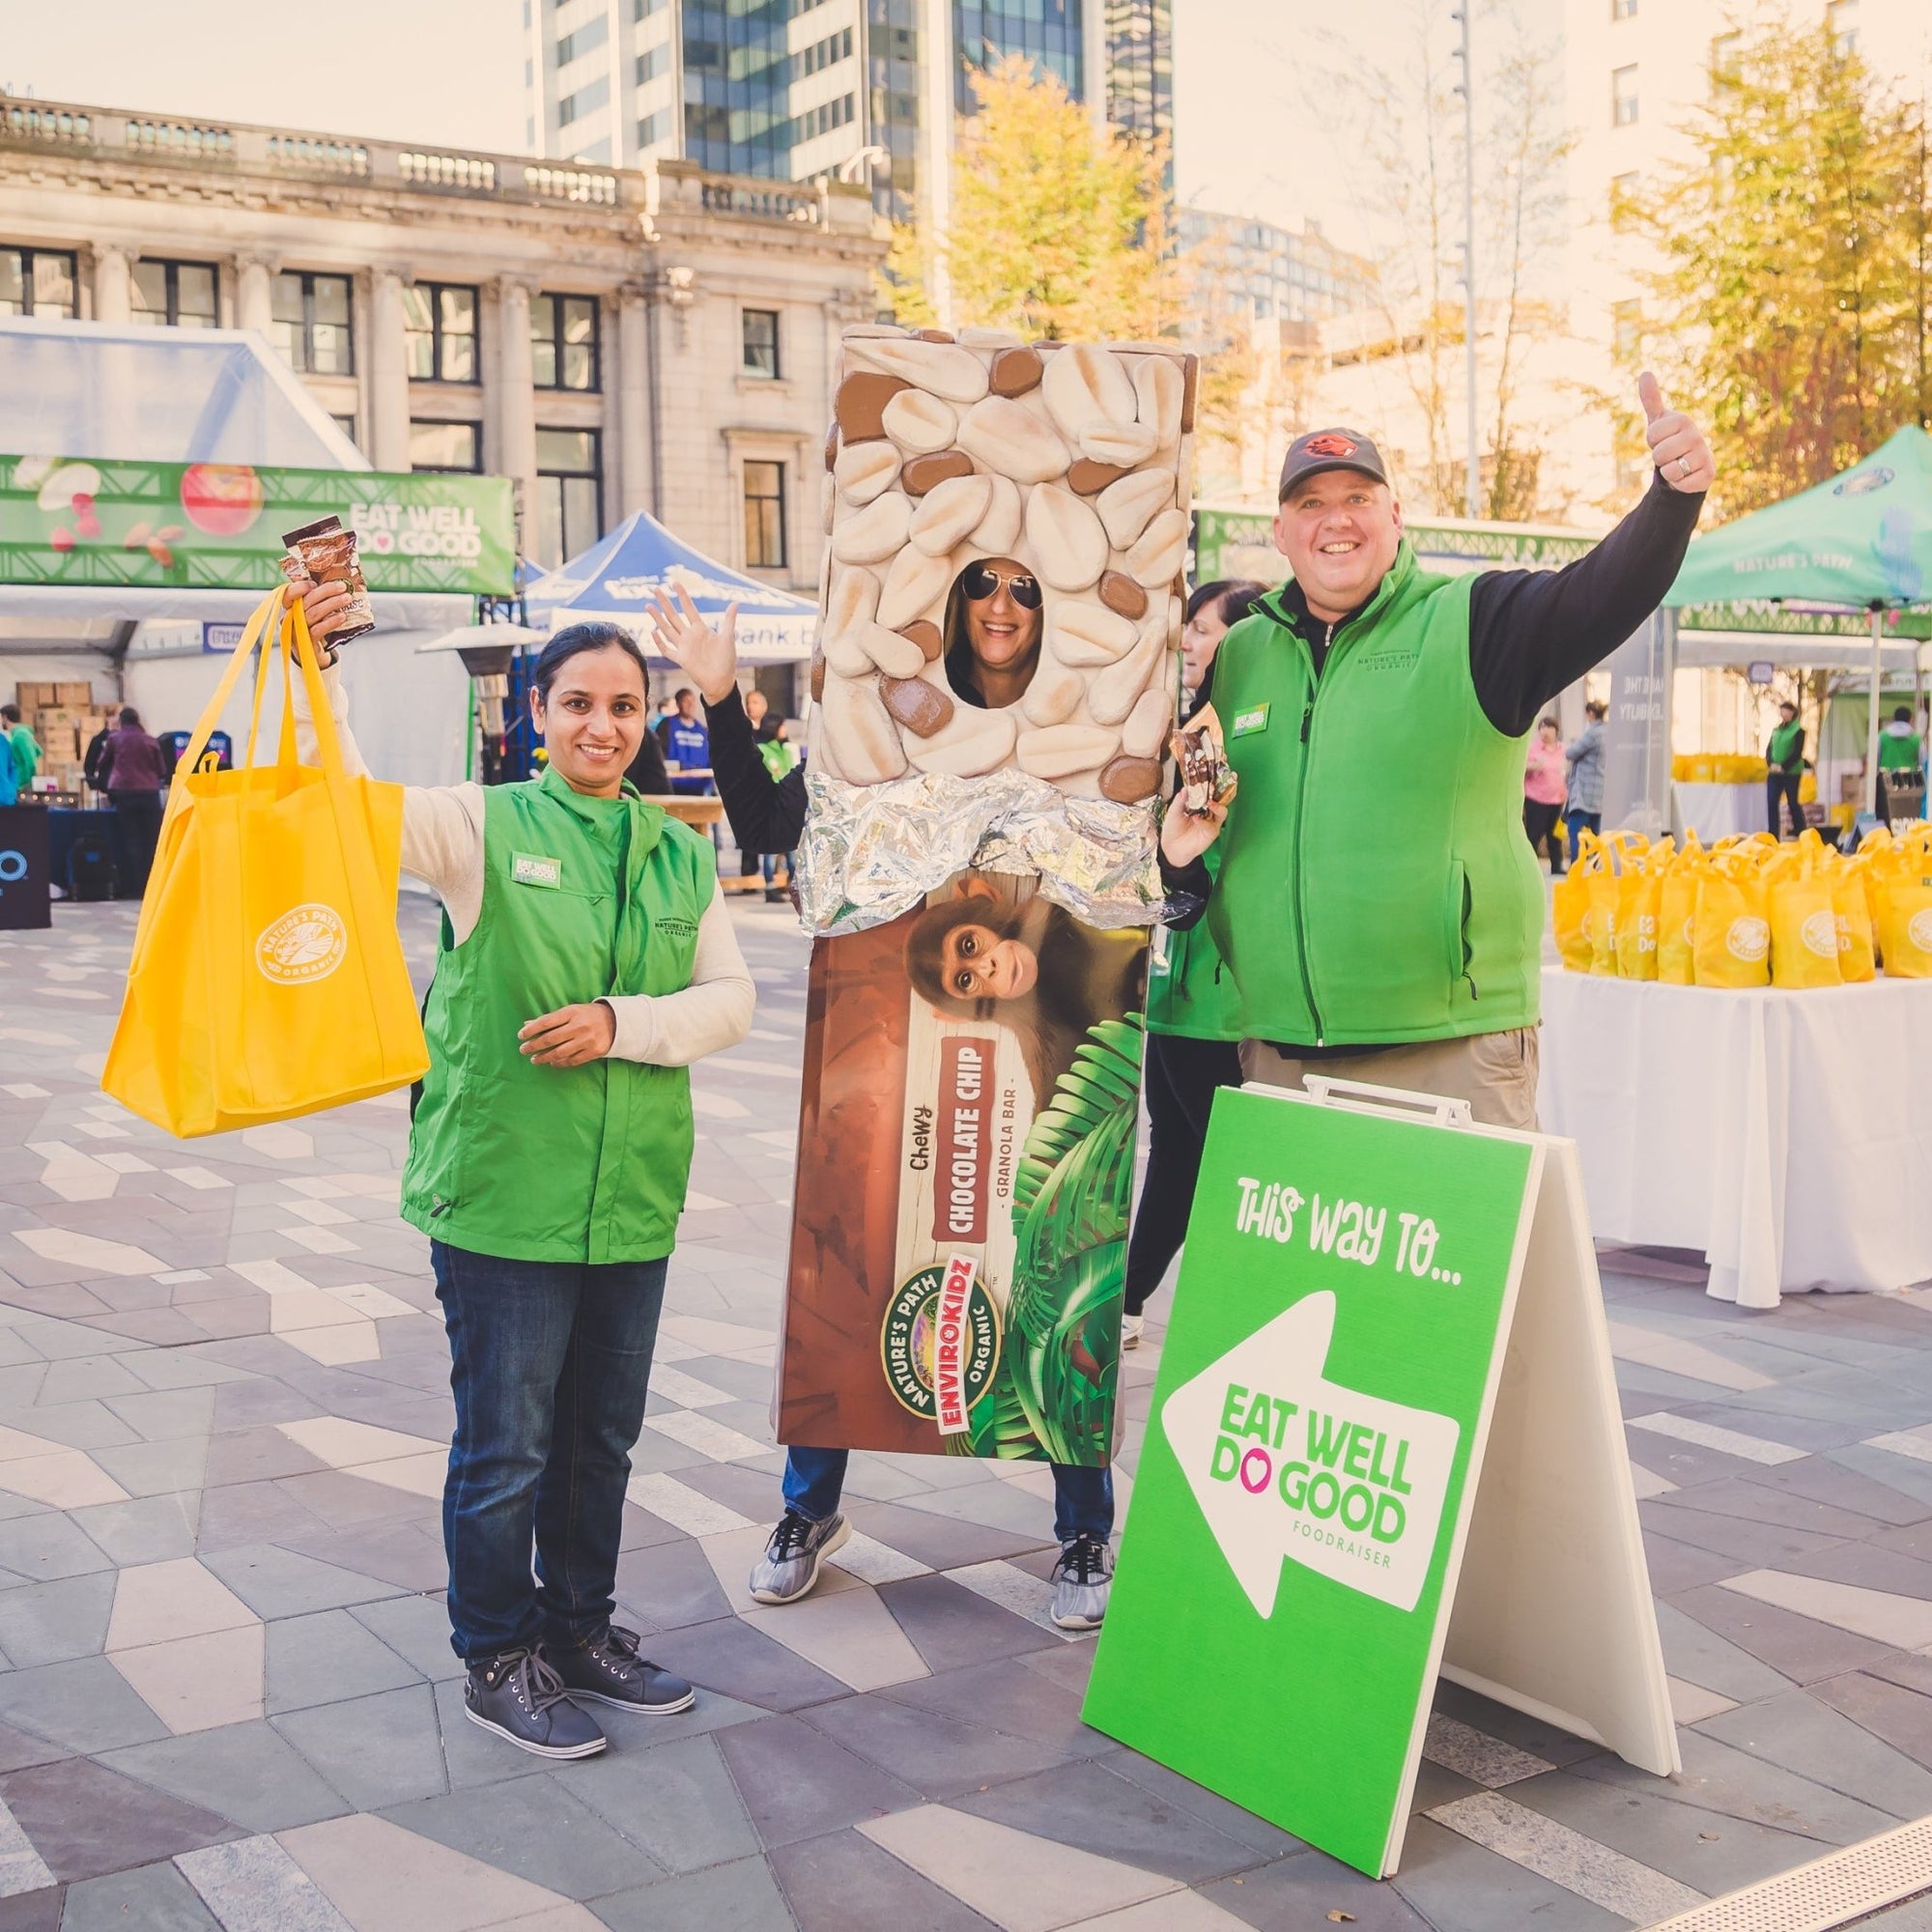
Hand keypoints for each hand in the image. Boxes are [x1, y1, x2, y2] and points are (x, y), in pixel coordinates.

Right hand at [282, 574, 353, 647]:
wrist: (314, 653)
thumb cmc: (315, 627)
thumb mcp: (315, 611)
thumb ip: (320, 599)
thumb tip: (339, 585)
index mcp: (291, 607)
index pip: (288, 594)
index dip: (299, 587)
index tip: (314, 583)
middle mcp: (291, 617)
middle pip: (305, 601)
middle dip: (325, 591)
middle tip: (342, 587)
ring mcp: (298, 630)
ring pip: (313, 613)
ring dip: (332, 604)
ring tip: (347, 599)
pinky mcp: (307, 642)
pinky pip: (318, 629)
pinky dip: (331, 622)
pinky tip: (342, 617)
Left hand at [518, 1001, 615, 1067]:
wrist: (616, 1022)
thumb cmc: (587, 1015)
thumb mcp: (570, 1011)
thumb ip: (549, 1019)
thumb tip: (526, 1025)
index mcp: (572, 1012)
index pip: (546, 1022)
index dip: (531, 1030)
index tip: (520, 1036)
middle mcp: (579, 1026)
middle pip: (550, 1039)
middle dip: (533, 1046)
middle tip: (523, 1050)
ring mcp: (587, 1040)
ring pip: (560, 1052)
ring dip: (544, 1057)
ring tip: (534, 1059)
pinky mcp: (594, 1051)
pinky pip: (573, 1060)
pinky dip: (560, 1062)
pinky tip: (552, 1062)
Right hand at [646, 585, 738, 705]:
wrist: (722, 681)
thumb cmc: (726, 660)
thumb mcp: (728, 637)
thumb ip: (729, 620)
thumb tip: (736, 602)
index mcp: (700, 629)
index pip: (688, 608)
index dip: (682, 596)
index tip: (675, 583)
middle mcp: (689, 636)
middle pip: (674, 615)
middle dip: (664, 602)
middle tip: (656, 589)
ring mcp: (684, 647)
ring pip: (667, 629)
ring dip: (658, 618)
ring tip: (648, 605)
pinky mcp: (681, 659)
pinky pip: (667, 650)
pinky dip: (660, 642)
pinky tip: (653, 632)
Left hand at [1160, 780, 1233, 868]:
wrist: (1171, 847)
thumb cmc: (1173, 828)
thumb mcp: (1173, 812)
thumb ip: (1180, 801)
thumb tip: (1185, 789)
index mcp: (1200, 802)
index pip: (1210, 790)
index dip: (1215, 781)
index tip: (1216, 772)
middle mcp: (1208, 810)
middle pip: (1222, 798)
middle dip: (1227, 789)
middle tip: (1227, 782)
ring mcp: (1212, 821)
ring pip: (1222, 811)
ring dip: (1217, 806)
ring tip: (1209, 803)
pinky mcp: (1211, 833)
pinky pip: (1211, 826)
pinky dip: (1204, 822)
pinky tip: (1196, 819)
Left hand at [1639, 373, 1714, 494]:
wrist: (1689, 466)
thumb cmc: (1671, 440)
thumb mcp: (1659, 421)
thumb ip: (1651, 399)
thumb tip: (1645, 373)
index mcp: (1683, 420)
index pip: (1651, 435)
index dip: (1652, 442)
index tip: (1662, 439)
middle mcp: (1696, 435)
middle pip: (1658, 455)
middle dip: (1659, 459)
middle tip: (1670, 454)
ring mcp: (1704, 455)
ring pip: (1669, 470)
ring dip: (1669, 471)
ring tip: (1678, 464)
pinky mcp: (1708, 475)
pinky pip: (1681, 484)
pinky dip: (1679, 483)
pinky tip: (1686, 476)